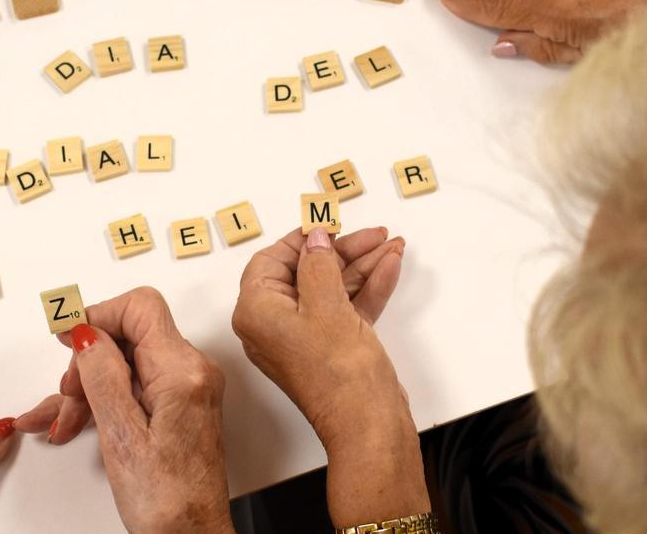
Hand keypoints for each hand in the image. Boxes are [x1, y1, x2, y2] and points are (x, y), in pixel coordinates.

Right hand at [16, 287, 232, 533]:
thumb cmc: (167, 502)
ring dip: (89, 386)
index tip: (65, 335)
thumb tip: (85, 332)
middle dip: (87, 363)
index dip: (97, 316)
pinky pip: (134, 387)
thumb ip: (102, 376)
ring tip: (64, 423)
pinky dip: (103, 399)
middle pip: (128, 337)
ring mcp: (186, 388)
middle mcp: (192, 372)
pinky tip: (73, 421)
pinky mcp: (178, 405)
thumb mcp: (121, 436)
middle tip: (66, 400)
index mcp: (183, 372)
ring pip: (126, 364)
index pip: (140, 308)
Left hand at [232, 227, 428, 526]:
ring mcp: (304, 337)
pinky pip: (345, 307)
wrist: (367, 422)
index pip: (271, 260)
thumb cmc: (338, 374)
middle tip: (371, 234)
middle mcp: (274, 325)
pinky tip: (389, 267)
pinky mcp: (331, 347)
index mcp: (256, 312)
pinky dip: (367, 288)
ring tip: (390, 244)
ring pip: (331, 288)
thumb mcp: (326, 302)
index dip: (302, 239)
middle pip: (305, 272)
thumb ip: (319, 263)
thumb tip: (315, 238)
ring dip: (361, 265)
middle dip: (342, 250)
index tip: (328, 223)